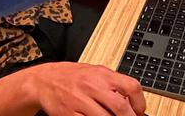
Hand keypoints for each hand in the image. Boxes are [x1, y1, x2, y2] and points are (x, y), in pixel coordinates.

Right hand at [25, 62, 145, 114]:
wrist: (45, 80)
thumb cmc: (72, 77)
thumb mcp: (95, 73)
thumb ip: (113, 85)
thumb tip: (134, 103)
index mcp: (102, 74)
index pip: (131, 87)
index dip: (140, 102)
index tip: (140, 111)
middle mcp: (92, 86)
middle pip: (120, 107)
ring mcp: (80, 101)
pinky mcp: (70, 114)